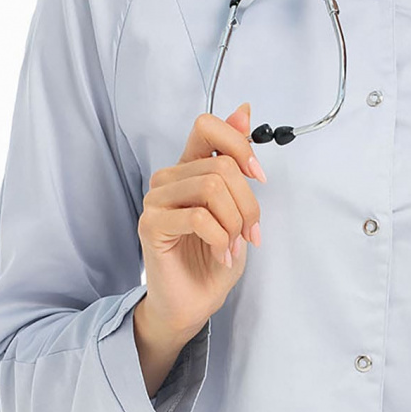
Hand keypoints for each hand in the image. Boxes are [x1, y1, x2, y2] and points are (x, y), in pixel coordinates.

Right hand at [137, 102, 265, 339]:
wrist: (193, 302)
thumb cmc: (214, 256)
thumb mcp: (238, 207)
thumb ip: (237, 160)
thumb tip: (244, 109)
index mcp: (190, 167)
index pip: (208, 126)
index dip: (240, 146)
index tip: (259, 177)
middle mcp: (169, 178)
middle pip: (222, 167)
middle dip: (248, 205)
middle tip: (251, 235)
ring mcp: (156, 200)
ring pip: (212, 189)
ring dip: (234, 224)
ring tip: (233, 247)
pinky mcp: (151, 225)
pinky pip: (198, 217)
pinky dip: (220, 239)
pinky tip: (221, 255)